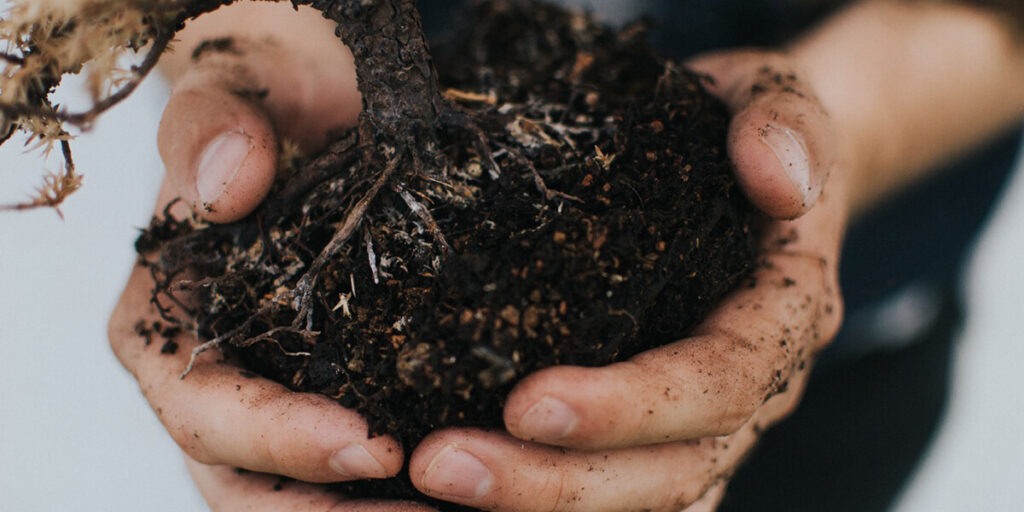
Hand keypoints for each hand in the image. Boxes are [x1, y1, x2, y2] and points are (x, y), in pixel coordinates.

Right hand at [108, 4, 416, 508]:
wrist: (312, 104)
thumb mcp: (236, 91)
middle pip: (247, 481)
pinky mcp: (332, 385)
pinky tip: (463, 482)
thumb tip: (227, 186)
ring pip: (297, 490)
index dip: (278, 440)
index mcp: (164, 326)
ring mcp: (271, 391)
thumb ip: (215, 128)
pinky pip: (350, 459)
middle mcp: (210, 377)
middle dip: (328, 505)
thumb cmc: (265, 100)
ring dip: (366, 509)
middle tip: (422, 506)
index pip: (205, 413)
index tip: (365, 445)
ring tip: (452, 508)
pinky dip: (394, 483)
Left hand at [405, 50, 845, 510]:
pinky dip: (540, 502)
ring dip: (537, 504)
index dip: (628, 408)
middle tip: (441, 464)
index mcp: (783, 315)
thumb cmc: (742, 127)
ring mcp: (704, 419)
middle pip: (670, 472)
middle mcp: (752, 388)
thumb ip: (783, 125)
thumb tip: (774, 181)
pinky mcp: (655, 423)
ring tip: (432, 482)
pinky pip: (614, 487)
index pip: (718, 385)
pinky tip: (456, 499)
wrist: (748, 160)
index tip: (526, 403)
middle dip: (556, 483)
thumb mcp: (772, 98)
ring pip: (639, 497)